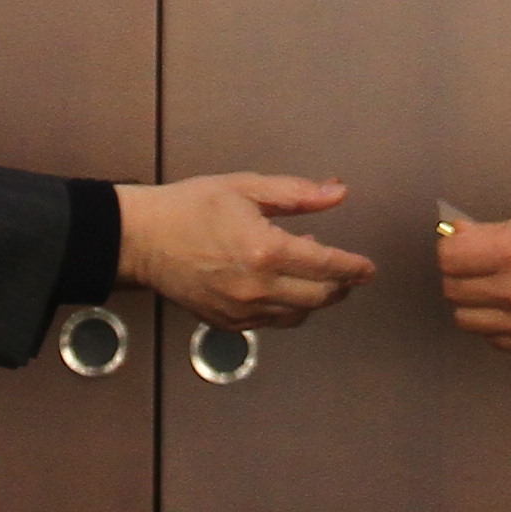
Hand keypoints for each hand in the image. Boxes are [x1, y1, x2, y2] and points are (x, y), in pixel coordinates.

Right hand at [117, 175, 373, 326]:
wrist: (142, 240)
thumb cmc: (190, 207)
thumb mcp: (245, 188)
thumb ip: (297, 194)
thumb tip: (338, 193)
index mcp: (265, 251)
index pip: (327, 267)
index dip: (354, 268)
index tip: (368, 268)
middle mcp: (258, 288)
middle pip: (319, 298)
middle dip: (341, 287)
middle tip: (348, 274)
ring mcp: (242, 311)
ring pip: (298, 315)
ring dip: (314, 298)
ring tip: (312, 275)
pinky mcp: (227, 324)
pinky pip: (271, 323)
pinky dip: (286, 308)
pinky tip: (281, 286)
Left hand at [439, 201, 510, 351]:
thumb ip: (506, 230)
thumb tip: (469, 235)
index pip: (450, 255)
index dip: (453, 243)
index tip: (464, 238)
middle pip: (453, 288)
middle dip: (461, 270)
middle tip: (479, 260)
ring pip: (467, 319)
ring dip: (474, 300)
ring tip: (495, 287)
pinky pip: (496, 340)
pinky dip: (496, 325)